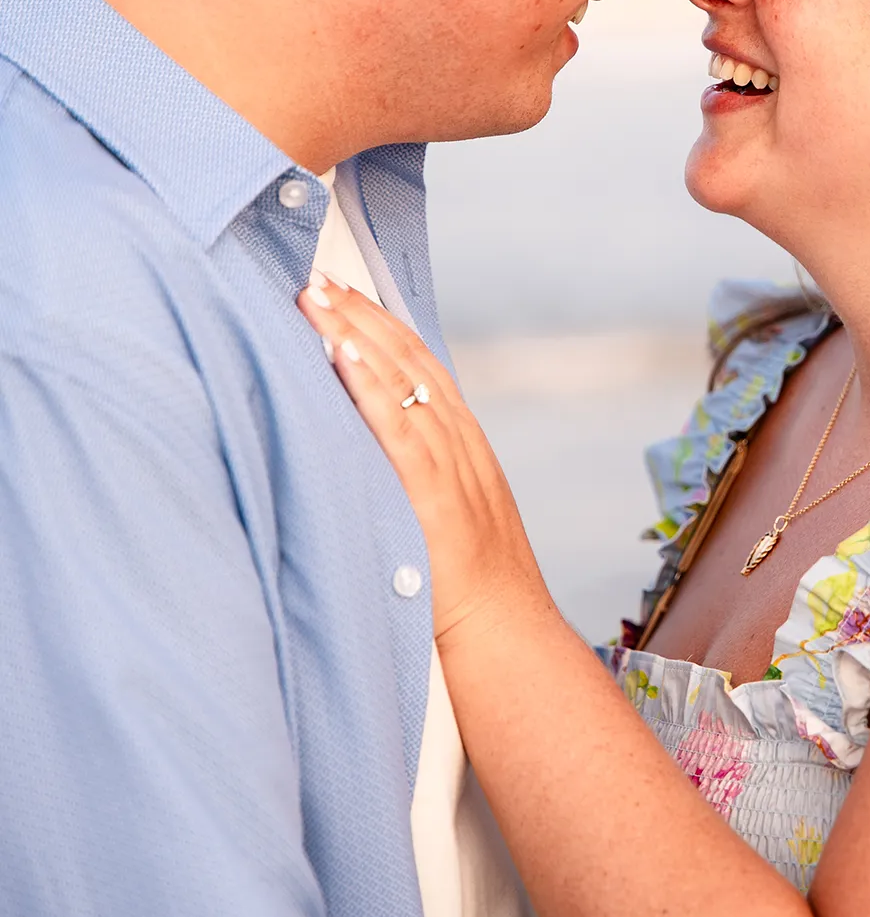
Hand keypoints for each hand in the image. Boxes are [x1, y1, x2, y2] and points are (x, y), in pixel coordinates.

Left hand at [298, 272, 547, 643]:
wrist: (508, 635)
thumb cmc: (472, 590)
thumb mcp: (451, 516)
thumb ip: (419, 479)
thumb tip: (370, 456)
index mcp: (465, 443)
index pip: (422, 364)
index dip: (381, 324)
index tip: (343, 293)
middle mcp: (461, 442)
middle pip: (410, 359)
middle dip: (360, 314)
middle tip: (315, 280)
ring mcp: (451, 466)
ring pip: (403, 382)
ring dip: (355, 334)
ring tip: (314, 301)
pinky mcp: (434, 496)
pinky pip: (399, 430)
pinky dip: (372, 387)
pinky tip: (343, 355)